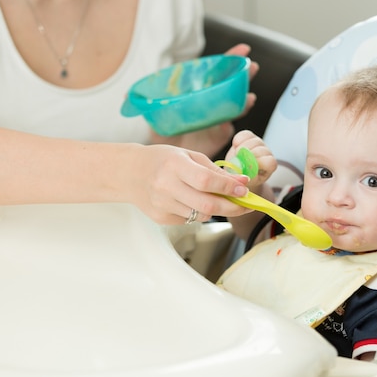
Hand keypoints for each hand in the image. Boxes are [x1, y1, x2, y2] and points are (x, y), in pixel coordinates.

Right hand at [127, 144, 250, 224]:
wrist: (129, 173)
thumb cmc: (162, 160)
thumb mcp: (189, 156)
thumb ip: (216, 171)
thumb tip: (242, 183)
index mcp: (174, 165)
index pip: (207, 181)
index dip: (229, 188)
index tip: (245, 189)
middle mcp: (166, 186)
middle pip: (207, 205)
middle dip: (232, 208)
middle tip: (246, 205)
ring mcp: (162, 205)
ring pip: (201, 216)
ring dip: (216, 210)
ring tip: (216, 199)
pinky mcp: (161, 218)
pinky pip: (190, 220)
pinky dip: (198, 213)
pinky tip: (191, 201)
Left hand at [150, 44, 259, 157]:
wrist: (170, 160)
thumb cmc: (164, 133)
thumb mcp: (153, 117)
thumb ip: (143, 105)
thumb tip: (127, 96)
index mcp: (199, 93)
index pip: (216, 71)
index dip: (230, 58)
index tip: (243, 49)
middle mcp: (212, 103)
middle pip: (232, 85)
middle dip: (244, 75)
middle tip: (251, 66)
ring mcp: (218, 119)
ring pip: (235, 106)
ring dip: (244, 100)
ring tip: (250, 97)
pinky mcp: (219, 136)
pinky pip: (229, 129)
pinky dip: (231, 124)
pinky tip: (232, 119)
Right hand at [225, 130, 276, 192]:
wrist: (237, 172)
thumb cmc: (242, 180)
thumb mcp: (244, 183)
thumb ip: (244, 178)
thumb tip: (240, 172)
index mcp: (269, 166)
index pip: (269, 161)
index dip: (258, 163)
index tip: (248, 167)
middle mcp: (267, 154)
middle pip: (260, 150)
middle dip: (248, 155)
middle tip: (239, 161)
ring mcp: (259, 144)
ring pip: (253, 141)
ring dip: (242, 148)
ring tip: (237, 156)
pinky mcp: (250, 137)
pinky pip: (245, 134)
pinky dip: (238, 139)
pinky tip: (235, 146)